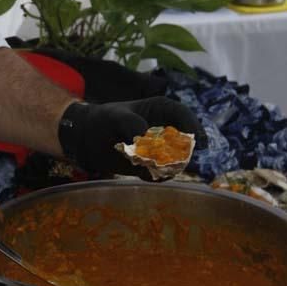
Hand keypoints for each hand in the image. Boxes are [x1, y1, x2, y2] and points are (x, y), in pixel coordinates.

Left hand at [58, 97, 204, 176]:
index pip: (184, 116)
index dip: (194, 128)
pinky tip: (138, 170)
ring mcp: (163, 149)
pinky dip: (154, 175)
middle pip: (186, 142)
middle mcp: (168, 130)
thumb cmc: (103, 120)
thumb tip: (144, 138)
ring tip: (140, 162)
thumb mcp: (114, 117)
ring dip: (164, 166)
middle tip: (163, 159)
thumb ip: (130, 123)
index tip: (198, 143)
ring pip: (177, 161)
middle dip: (180, 153)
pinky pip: (162, 174)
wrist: (89, 139)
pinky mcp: (155, 166)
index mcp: (163, 110)